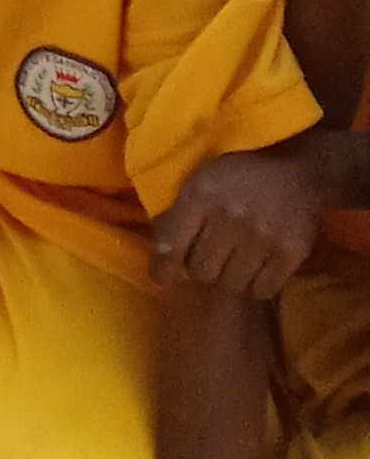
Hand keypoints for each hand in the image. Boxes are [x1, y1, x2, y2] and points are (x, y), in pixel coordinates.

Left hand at [152, 145, 321, 299]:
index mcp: (201, 194)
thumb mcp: (201, 180)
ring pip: (232, 284)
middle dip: (202, 268)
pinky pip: (262, 289)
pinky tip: (256, 268)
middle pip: (202, 271)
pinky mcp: (290, 252)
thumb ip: (179, 214)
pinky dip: (256, 284)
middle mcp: (230, 216)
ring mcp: (262, 236)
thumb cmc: (240, 175)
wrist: (296, 169)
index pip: (172, 244)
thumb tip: (164, 257)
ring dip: (230, 277)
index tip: (161, 278)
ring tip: (235, 262)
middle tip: (211, 259)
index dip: (163, 267)